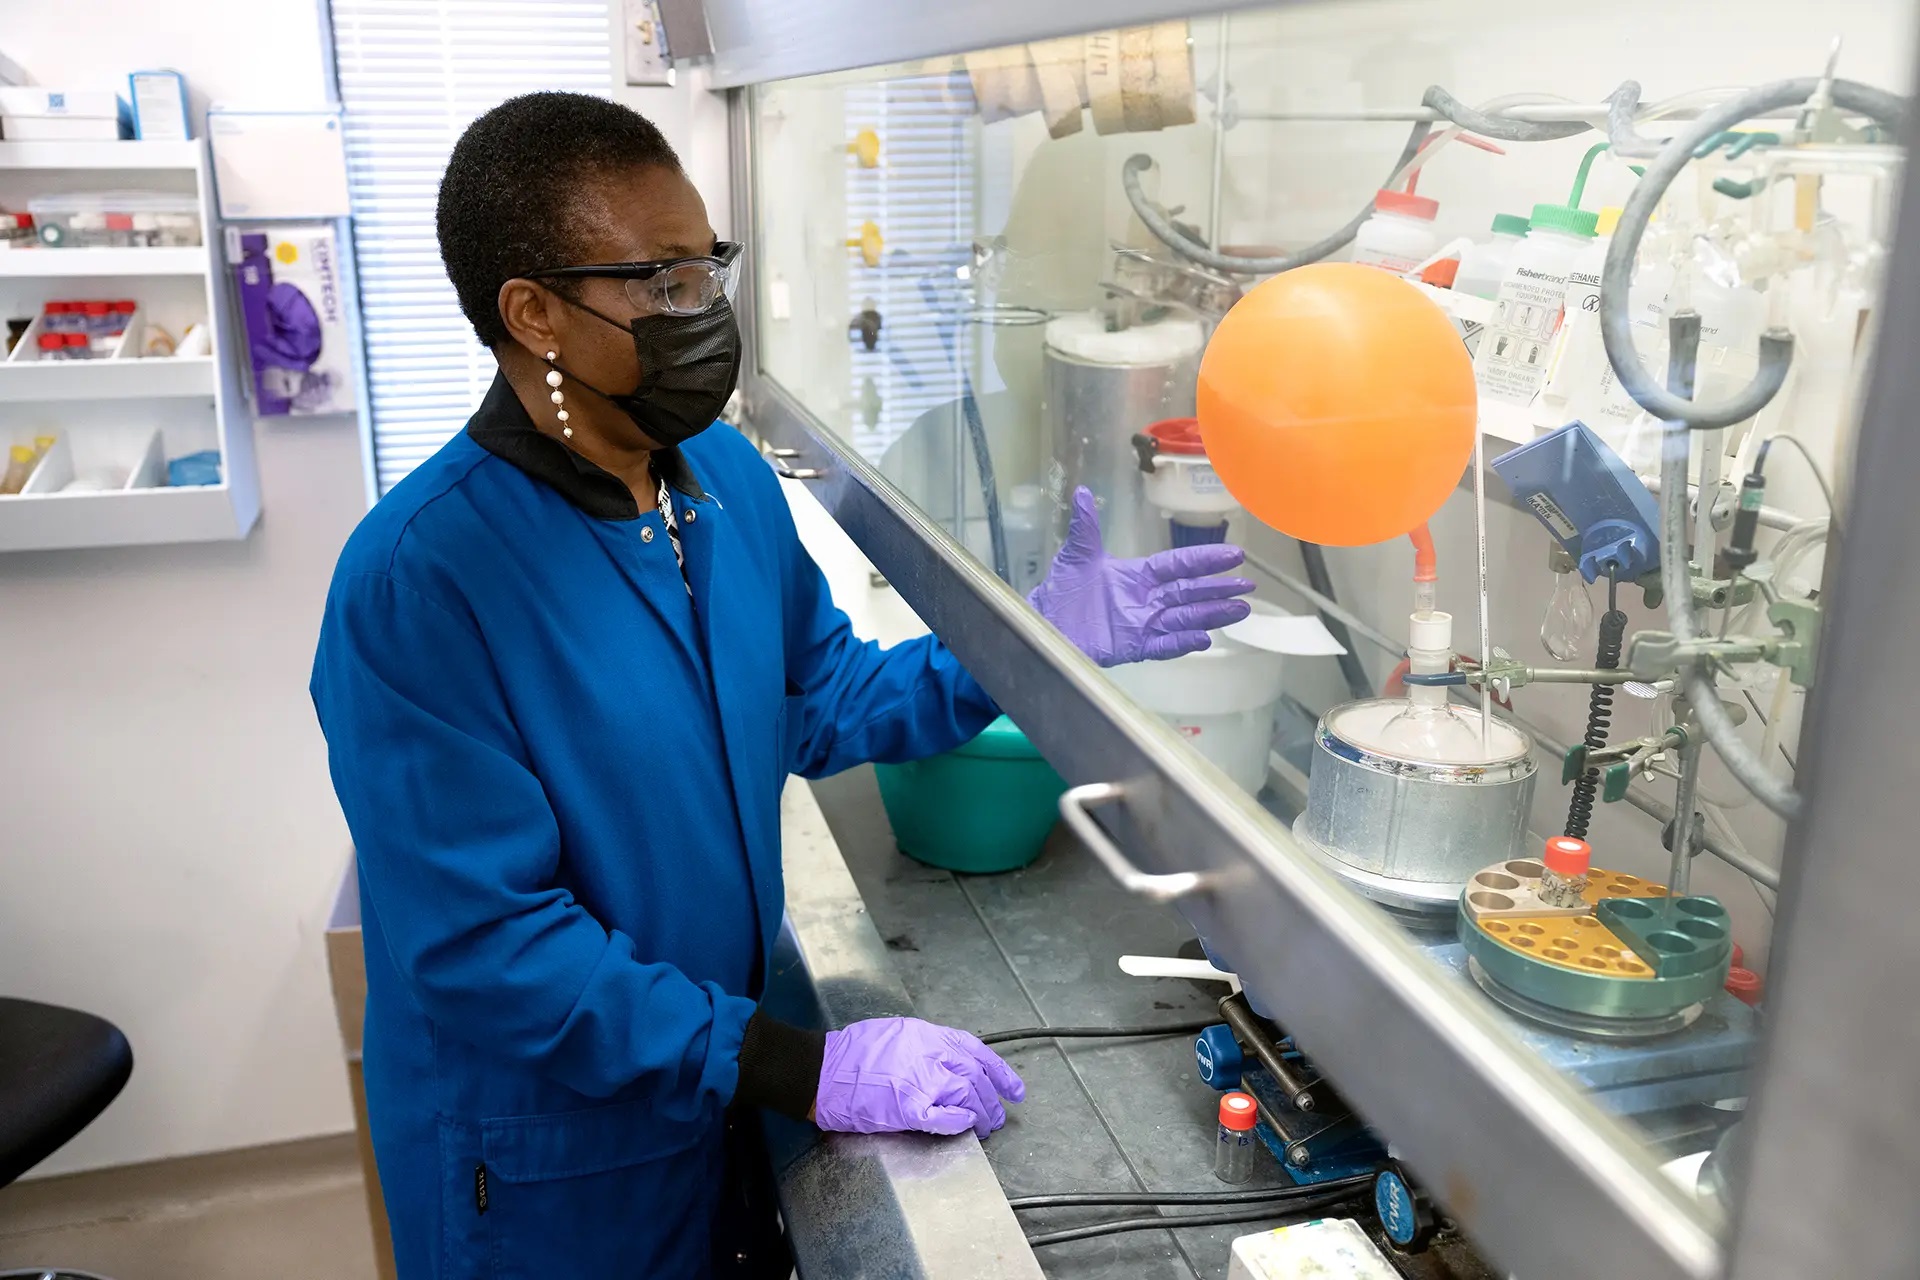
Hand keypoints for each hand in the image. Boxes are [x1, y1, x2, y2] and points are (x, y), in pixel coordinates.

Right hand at [813, 1016, 1024, 1139]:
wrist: (821, 1070)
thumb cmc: (852, 1053)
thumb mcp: (896, 1033)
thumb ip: (927, 1046)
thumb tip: (951, 1062)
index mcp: (926, 1035)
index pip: (976, 1051)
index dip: (1000, 1072)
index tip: (1015, 1089)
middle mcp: (928, 1055)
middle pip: (975, 1078)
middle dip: (991, 1100)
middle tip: (996, 1116)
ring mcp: (919, 1081)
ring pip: (966, 1097)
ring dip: (980, 1115)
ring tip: (984, 1127)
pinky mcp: (906, 1108)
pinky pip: (944, 1118)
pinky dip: (959, 1122)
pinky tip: (964, 1127)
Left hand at [1028, 487, 1254, 666]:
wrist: (1043, 623)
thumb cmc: (1061, 590)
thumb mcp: (1076, 555)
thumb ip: (1085, 527)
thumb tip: (1082, 492)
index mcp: (1138, 576)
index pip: (1178, 566)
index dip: (1204, 560)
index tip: (1234, 555)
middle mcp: (1146, 600)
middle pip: (1189, 593)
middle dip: (1218, 590)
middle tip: (1248, 587)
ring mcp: (1142, 624)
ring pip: (1184, 619)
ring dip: (1211, 615)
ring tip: (1240, 611)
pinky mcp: (1132, 647)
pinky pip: (1162, 645)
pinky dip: (1181, 642)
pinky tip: (1203, 639)